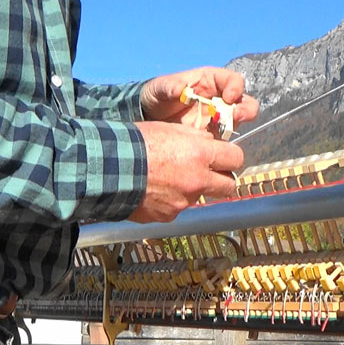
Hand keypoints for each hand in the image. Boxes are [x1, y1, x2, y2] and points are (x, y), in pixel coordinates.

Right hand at [128, 121, 243, 222]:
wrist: (107, 170)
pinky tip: (155, 190)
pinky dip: (171, 201)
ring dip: (192, 188)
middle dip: (222, 179)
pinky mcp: (169, 215)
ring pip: (200, 196)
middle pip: (229, 186)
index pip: (236, 158)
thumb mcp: (169, 129)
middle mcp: (197, 181)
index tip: (225, 157)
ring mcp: (184, 201)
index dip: (231, 157)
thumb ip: (195, 138)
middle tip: (210, 173)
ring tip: (168, 178)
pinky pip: (178, 208)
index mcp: (200, 155)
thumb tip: (210, 142)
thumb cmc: (135, 144)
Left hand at [140, 66, 258, 131]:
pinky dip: (224, 142)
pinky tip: (215, 144)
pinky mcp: (212, 135)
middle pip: (243, 102)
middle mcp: (219, 99)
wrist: (149, 116)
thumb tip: (181, 89)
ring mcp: (218, 118)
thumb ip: (170, 87)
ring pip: (238, 121)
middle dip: (245, 109)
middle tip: (236, 116)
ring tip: (226, 131)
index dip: (235, 87)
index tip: (229, 97)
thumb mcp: (160, 87)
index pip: (232, 80)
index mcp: (210, 81)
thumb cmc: (158, 95)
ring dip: (236, 126)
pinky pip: (225, 139)